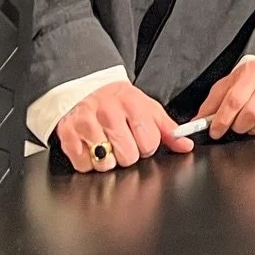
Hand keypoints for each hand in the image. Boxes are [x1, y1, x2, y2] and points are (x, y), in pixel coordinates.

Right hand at [55, 82, 192, 172]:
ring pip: (106, 163)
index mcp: (133, 104)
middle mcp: (109, 112)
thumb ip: (168, 129)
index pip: (149, 142)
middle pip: (128, 156)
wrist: (87, 88)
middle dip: (128, 155)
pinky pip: (84, 166)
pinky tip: (91, 146)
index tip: (141, 138)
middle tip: (123, 142)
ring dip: (108, 160)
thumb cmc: (120, 101)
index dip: (147, 146)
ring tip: (107, 144)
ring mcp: (86, 124)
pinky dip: (89, 162)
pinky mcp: (68, 136)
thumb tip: (186, 146)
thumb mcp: (147, 108)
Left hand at [197, 61, 254, 140]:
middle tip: (235, 124)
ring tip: (251, 121)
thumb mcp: (231, 83)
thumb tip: (197, 122)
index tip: (215, 131)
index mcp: (253, 71)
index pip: (235, 99)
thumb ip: (213, 101)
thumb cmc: (254, 81)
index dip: (222, 119)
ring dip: (253, 129)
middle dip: (238, 126)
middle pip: (251, 113)